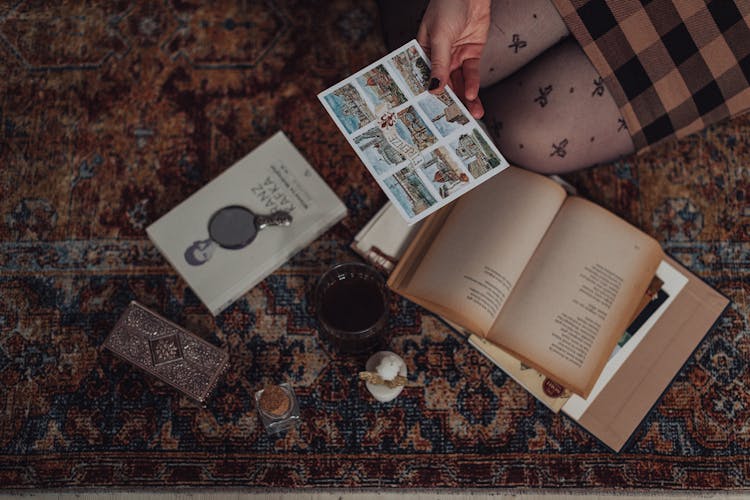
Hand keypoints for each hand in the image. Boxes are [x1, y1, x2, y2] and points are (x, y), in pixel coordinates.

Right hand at [417, 0, 490, 117]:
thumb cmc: (447, 6)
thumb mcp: (440, 36)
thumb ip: (439, 64)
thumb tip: (434, 89)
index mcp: (423, 53)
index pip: (423, 79)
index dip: (427, 97)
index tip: (430, 116)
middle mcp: (439, 57)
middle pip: (443, 85)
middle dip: (450, 103)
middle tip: (453, 122)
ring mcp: (456, 56)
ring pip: (460, 83)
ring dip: (465, 99)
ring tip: (470, 115)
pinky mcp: (471, 53)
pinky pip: (471, 73)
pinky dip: (472, 84)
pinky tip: (472, 95)